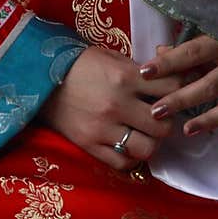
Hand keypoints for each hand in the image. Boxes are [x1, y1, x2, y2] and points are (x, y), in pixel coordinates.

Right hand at [39, 45, 183, 171]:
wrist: (39, 78)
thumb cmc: (79, 64)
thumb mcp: (111, 57)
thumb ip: (141, 68)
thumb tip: (170, 66)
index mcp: (125, 76)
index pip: (171, 88)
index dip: (178, 89)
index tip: (173, 92)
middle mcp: (117, 104)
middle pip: (163, 125)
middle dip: (166, 121)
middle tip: (159, 116)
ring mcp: (103, 128)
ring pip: (147, 148)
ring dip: (150, 141)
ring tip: (144, 132)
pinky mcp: (90, 145)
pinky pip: (123, 162)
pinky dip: (130, 155)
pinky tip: (127, 144)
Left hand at [139, 35, 217, 142]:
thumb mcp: (217, 26)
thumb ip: (189, 42)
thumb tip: (159, 53)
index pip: (192, 53)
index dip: (168, 63)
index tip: (144, 72)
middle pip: (210, 86)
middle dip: (181, 100)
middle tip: (156, 112)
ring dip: (210, 120)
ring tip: (186, 130)